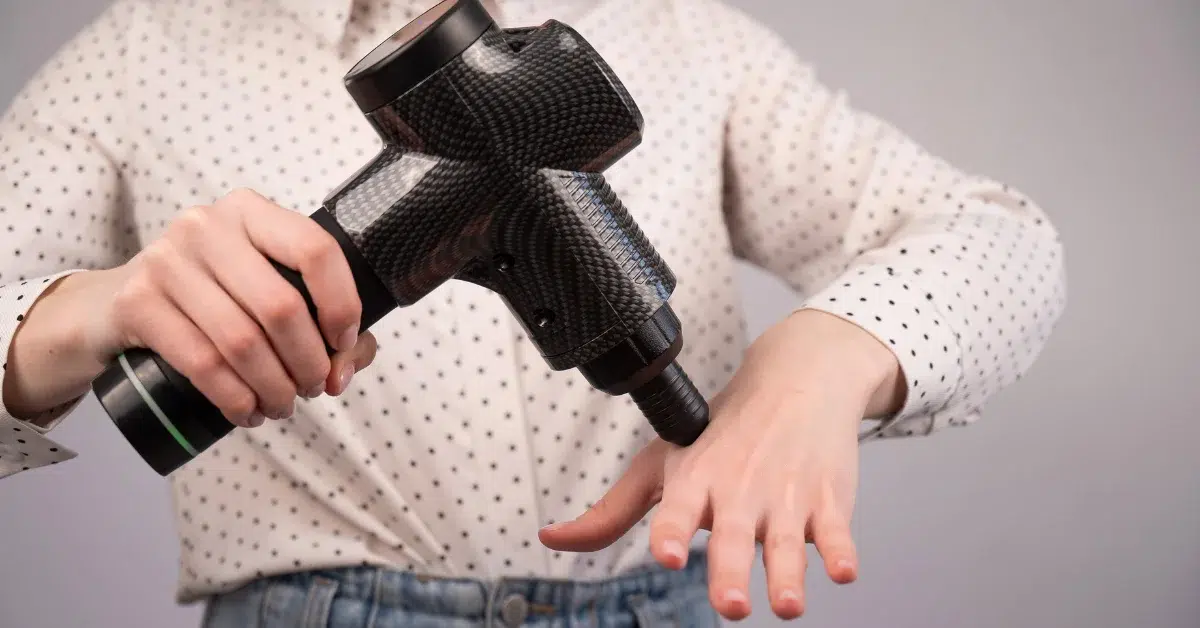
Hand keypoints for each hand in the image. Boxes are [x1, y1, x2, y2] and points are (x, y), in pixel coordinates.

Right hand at [45, 188, 373, 425]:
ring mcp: (166, 261)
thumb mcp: (267, 291)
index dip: (342, 306)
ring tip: (282, 405)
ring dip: (274, 387)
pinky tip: (247, 411)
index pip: (316, 250)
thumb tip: (343, 372)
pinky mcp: (136, 302)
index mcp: (251, 212)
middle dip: (308, 361)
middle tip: (312, 388)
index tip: (341, 343)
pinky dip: (234, 398)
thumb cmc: (212, 298)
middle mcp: (207, 227)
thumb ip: (325, 325)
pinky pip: (202, 362)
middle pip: (282, 306)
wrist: (115, 304)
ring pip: (242, 341)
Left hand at [538, 309, 903, 620]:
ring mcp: (784, 495)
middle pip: (732, 537)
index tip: (667, 554)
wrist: (797, 379)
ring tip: (787, 604)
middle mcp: (738, 488)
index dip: (671, 531)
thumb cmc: (721, 432)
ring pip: (785, 542)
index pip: (676, 510)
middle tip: (730, 605)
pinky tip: (842, 569)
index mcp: (695, 479)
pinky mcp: (826, 500)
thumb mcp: (662, 463)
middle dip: (731, 572)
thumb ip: (612, 511)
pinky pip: (836, 530)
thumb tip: (552, 539)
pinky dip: (841, 549)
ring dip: (787, 574)